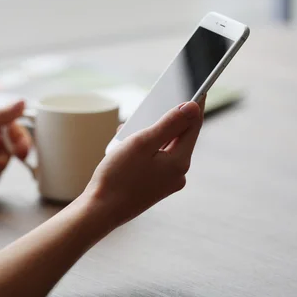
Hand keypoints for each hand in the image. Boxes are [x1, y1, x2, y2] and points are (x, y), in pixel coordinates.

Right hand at [82, 96, 204, 229]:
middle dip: (166, 119)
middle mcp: (178, 174)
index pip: (194, 125)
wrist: (99, 212)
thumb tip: (192, 107)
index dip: (194, 103)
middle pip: (179, 136)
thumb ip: (169, 123)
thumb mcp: (142, 143)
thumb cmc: (117, 177)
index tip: (197, 84)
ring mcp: (166, 182)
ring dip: (150, 133)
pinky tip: (126, 145)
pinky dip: (144, 148)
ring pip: (165, 147)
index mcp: (180, 163)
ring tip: (131, 128)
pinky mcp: (154, 186)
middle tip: (157, 101)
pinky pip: (155, 159)